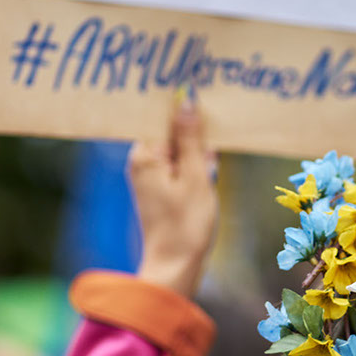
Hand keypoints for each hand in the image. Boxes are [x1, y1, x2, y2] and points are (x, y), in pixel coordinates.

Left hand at [128, 103, 217, 298]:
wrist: (175, 267)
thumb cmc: (186, 225)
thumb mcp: (196, 176)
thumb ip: (191, 137)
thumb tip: (187, 100)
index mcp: (144, 154)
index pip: (161, 113)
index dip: (181, 102)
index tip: (202, 88)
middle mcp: (142, 160)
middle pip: (170, 128)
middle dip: (194, 127)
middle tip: (213, 131)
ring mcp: (150, 175)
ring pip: (179, 147)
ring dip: (198, 148)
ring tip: (210, 163)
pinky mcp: (160, 188)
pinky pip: (179, 164)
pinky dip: (195, 165)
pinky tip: (209, 173)